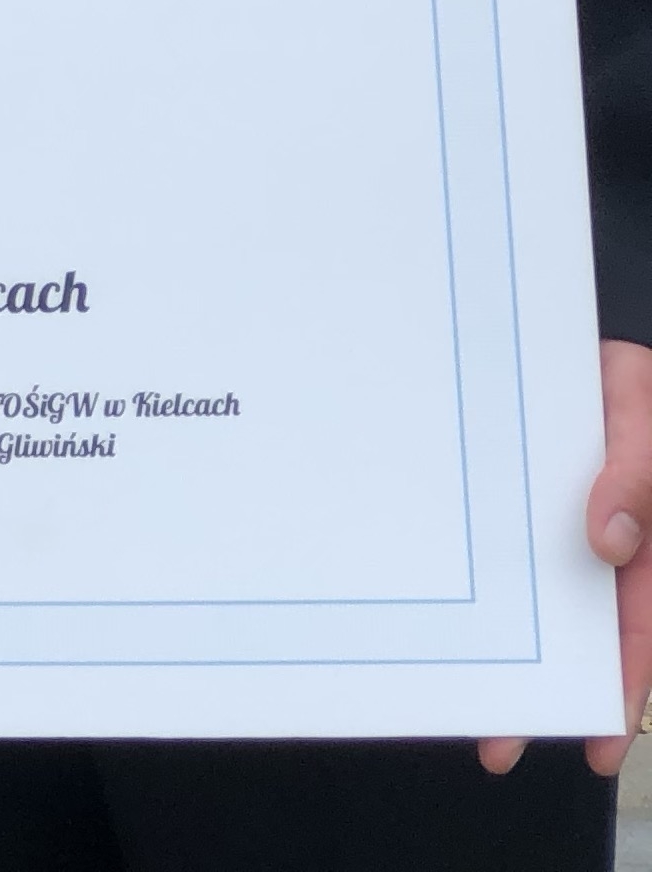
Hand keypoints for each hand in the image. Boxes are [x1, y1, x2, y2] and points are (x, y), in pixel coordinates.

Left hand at [482, 337, 651, 773]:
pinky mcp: (509, 502)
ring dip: (502, 649)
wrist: (566, 323)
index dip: (624, 689)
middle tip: (499, 747)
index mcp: (647, 539)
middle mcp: (603, 544)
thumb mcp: (640, 415)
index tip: (600, 744)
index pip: (640, 629)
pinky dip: (473, 587)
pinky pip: (493, 554)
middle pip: (579, 632)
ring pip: (531, 601)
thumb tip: (608, 545)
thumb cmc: (626, 379)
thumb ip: (634, 475)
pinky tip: (440, 618)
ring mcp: (554, 526)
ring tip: (458, 701)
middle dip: (545, 691)